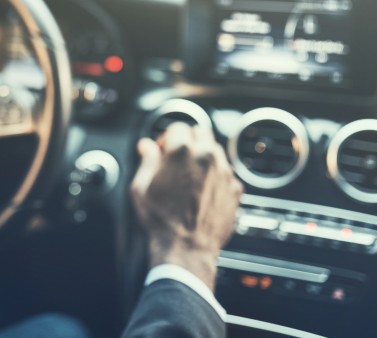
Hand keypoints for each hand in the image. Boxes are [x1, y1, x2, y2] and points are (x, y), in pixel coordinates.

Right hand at [129, 122, 242, 290]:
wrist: (187, 249)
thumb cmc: (162, 221)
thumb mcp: (141, 188)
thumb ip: (146, 160)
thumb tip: (146, 146)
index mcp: (182, 151)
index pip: (177, 127)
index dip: (166, 137)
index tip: (162, 150)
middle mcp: (206, 157)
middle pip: (201, 132)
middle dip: (188, 141)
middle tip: (178, 158)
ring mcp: (224, 172)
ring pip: (215, 150)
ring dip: (203, 156)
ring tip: (191, 175)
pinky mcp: (235, 188)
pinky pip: (227, 172)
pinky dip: (216, 175)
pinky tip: (203, 190)